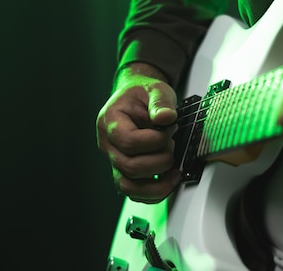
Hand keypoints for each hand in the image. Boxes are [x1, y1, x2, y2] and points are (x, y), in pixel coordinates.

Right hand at [96, 63, 180, 203]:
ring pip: (128, 186)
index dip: (154, 141)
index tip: (169, 131)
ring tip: (174, 173)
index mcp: (110, 121)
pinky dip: (152, 194)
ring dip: (156, 185)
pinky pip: (133, 192)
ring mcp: (114, 160)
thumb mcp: (155, 89)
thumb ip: (161, 102)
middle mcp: (108, 144)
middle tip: (172, 147)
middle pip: (129, 167)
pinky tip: (169, 182)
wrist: (136, 99)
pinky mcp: (124, 171)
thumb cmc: (142, 95)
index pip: (128, 141)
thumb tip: (166, 118)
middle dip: (159, 161)